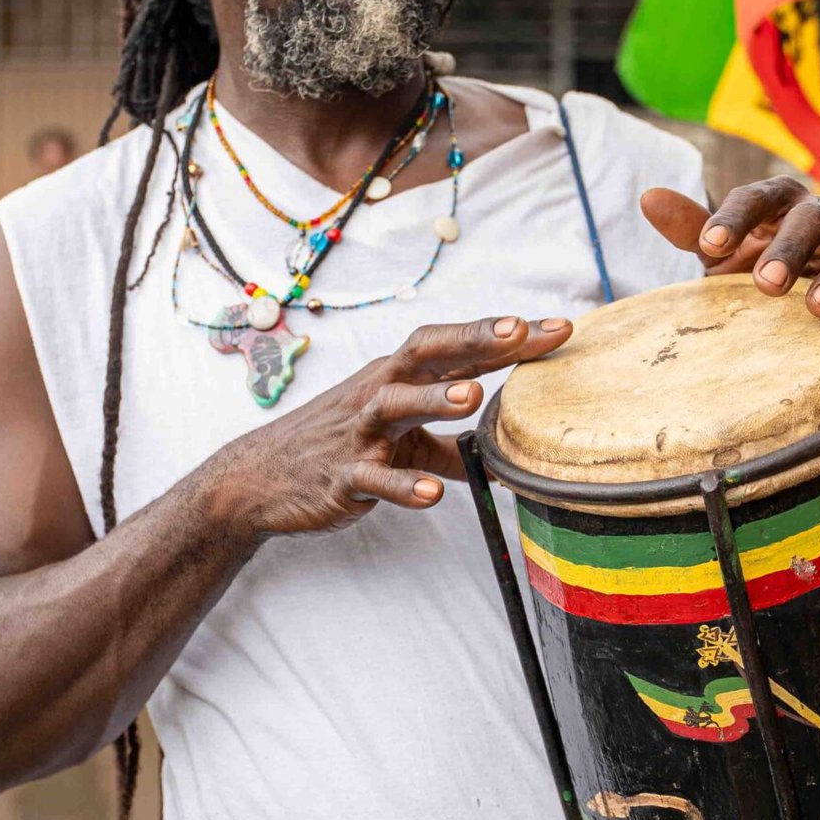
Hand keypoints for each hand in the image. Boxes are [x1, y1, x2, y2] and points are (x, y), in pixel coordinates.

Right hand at [214, 315, 572, 536]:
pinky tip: (433, 493)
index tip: (559, 326)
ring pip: (396, 405)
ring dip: (434, 397)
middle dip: (475, 341)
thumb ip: (453, 446)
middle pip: (429, 355)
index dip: (507, 336)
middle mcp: (380, 392)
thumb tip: (507, 455)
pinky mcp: (343, 475)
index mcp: (399, 378)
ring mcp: (359, 432)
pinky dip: (403, 485)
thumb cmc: (339, 446)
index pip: (459, 347)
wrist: (260, 477)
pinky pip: (375, 478)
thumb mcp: (400, 440)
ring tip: (474, 397)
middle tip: (520, 331)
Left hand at [641, 181, 819, 325]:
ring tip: (818, 309)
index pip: (757, 197)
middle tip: (766, 285)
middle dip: (790, 247)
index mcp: (780, 202)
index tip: (708, 247)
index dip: (734, 218)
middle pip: (812, 216)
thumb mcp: (725, 255)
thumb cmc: (759, 269)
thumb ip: (693, 229)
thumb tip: (648, 197)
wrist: (808, 301)